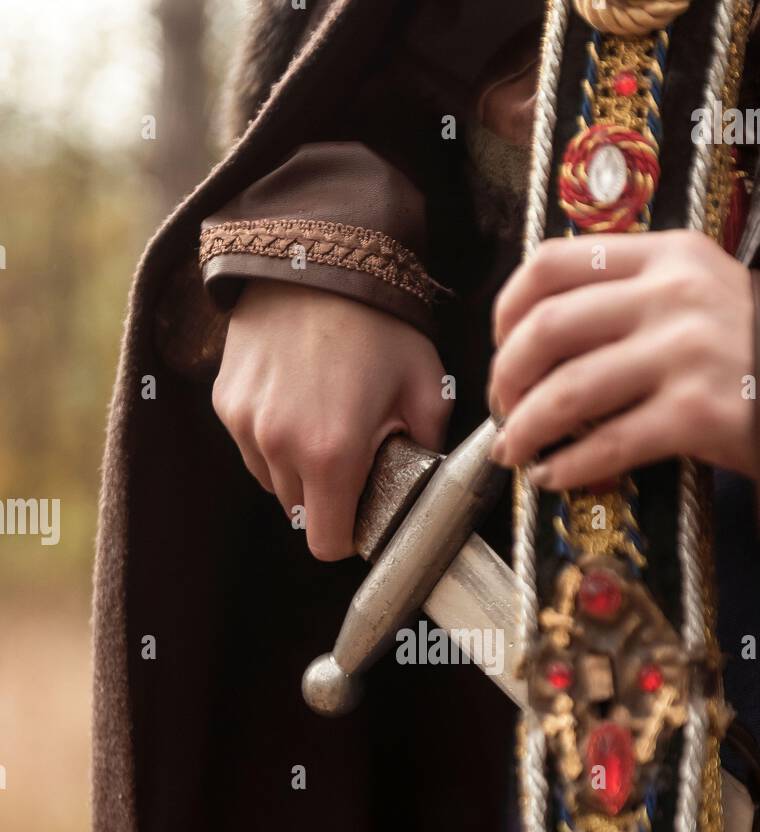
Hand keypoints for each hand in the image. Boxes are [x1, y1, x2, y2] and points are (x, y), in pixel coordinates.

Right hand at [213, 281, 449, 558]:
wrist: (319, 254)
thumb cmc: (379, 321)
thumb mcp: (426, 385)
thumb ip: (428, 446)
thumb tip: (422, 478)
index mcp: (332, 454)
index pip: (328, 543)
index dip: (350, 537)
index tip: (364, 514)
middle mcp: (279, 446)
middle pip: (300, 514)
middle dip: (327, 498)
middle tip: (353, 458)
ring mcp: (245, 423)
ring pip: (272, 481)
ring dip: (296, 470)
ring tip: (323, 422)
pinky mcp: (225, 400)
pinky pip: (249, 445)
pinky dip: (271, 438)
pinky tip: (296, 399)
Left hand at [488, 229, 753, 488]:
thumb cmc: (750, 342)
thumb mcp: (694, 288)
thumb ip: (628, 292)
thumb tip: (540, 336)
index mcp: (662, 254)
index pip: (552, 262)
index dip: (507, 307)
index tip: (499, 343)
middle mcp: (669, 296)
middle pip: (547, 329)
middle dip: (506, 376)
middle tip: (501, 407)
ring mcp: (683, 355)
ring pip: (568, 391)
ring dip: (525, 428)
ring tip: (513, 449)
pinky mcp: (695, 414)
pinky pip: (607, 443)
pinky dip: (567, 465)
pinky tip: (551, 477)